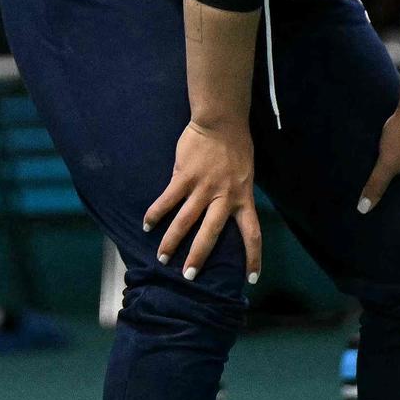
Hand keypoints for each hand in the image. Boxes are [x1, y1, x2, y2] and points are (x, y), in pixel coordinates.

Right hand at [146, 120, 260, 283]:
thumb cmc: (236, 147)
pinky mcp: (184, 176)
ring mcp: (203, 187)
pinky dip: (156, 213)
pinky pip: (168, 199)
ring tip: (161, 258)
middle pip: (210, 234)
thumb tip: (222, 212)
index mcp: (243, 198)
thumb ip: (234, 194)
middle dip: (198, 256)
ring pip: (185, 221)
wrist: (222, 121)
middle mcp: (223, 197)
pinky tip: (147, 224)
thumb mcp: (245, 175)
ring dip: (172, 241)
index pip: (253, 234)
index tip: (251, 279)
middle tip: (188, 276)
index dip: (253, 257)